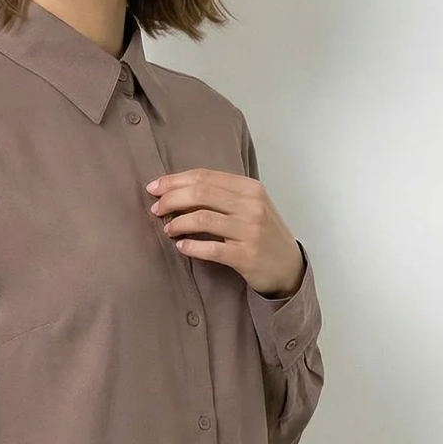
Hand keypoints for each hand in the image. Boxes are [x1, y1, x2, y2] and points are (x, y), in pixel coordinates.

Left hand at [147, 169, 303, 297]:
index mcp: (250, 188)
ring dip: (177, 223)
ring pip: (202, 218)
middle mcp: (252, 206)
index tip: (154, 188)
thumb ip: (221, 195)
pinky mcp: (247, 255)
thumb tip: (176, 190)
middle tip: (156, 209)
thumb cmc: (262, 234)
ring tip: (168, 229)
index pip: (205, 176)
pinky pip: (211, 248)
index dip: (174, 181)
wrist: (288, 266)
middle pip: (200, 193)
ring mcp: (251, 230)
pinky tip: (181, 246)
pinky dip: (191, 246)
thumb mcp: (249, 206)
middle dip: (171, 199)